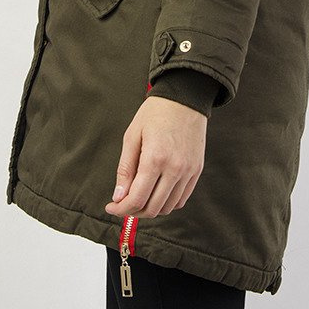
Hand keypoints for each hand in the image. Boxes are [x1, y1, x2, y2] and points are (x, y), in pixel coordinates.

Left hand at [104, 95, 206, 218]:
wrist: (185, 97)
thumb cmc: (156, 113)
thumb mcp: (132, 135)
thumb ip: (125, 169)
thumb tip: (118, 197)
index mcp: (155, 158)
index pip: (136, 199)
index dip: (120, 209)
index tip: (111, 207)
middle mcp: (175, 168)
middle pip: (152, 208)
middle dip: (133, 211)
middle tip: (122, 204)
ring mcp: (188, 171)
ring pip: (167, 207)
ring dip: (150, 209)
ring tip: (139, 197)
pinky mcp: (196, 170)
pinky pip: (181, 199)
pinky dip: (167, 203)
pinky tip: (156, 193)